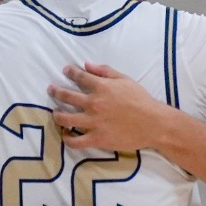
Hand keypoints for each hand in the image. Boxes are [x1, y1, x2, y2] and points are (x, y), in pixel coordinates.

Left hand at [50, 63, 170, 152]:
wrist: (154, 124)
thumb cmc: (141, 100)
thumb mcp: (125, 80)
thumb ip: (105, 71)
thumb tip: (87, 64)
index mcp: (101, 88)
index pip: (79, 77)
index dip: (70, 72)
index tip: (65, 71)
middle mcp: (93, 104)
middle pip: (67, 96)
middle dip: (56, 91)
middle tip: (51, 90)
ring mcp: (93, 122)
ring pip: (65, 119)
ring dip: (57, 115)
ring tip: (55, 113)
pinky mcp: (97, 139)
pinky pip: (76, 141)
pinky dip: (67, 139)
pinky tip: (65, 135)